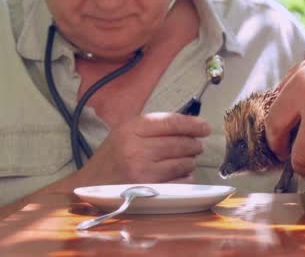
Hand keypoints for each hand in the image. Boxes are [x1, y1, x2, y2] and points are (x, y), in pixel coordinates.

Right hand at [77, 112, 210, 184]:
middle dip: (194, 144)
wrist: (89, 186)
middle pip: (181, 143)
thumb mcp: (126, 131)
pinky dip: (186, 177)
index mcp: (131, 129)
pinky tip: (180, 174)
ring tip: (187, 159)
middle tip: (197, 145)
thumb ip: (154, 126)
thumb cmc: (113, 156)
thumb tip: (191, 124)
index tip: (205, 127)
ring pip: (184, 162)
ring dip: (190, 160)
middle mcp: (137, 149)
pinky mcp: (149, 191)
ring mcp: (143, 172)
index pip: (171, 122)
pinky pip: (181, 182)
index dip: (193, 124)